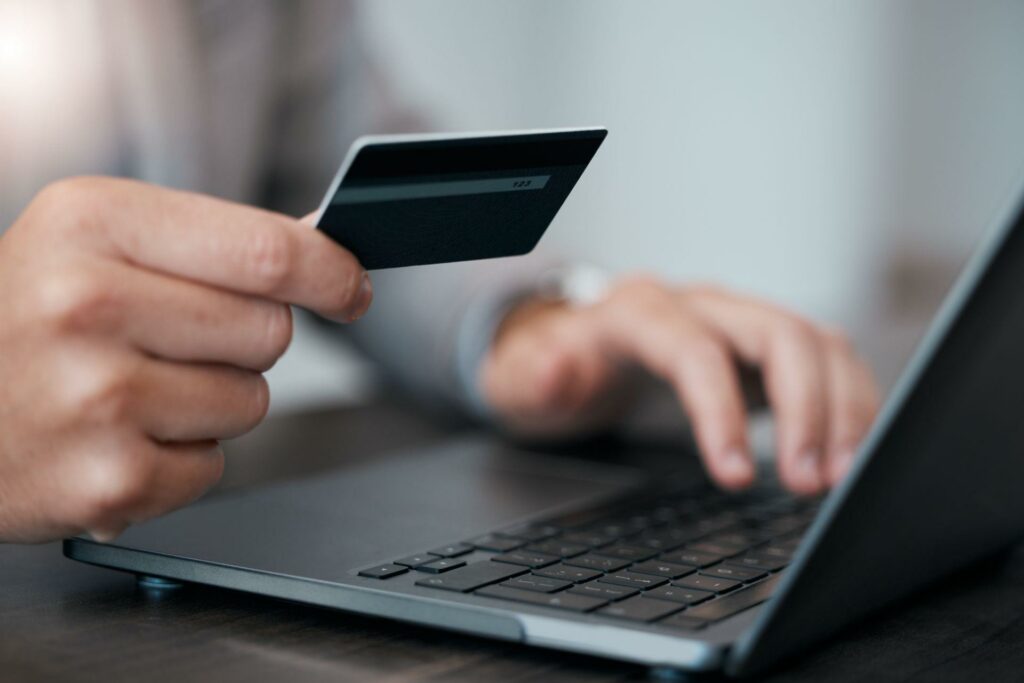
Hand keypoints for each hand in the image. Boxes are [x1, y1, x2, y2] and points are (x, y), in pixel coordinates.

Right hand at [0, 177, 371, 542]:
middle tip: (166, 341)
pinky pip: (214, 466)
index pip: (268, 252)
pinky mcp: (109, 481)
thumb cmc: (19, 317)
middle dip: (243, 342)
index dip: (330, 273)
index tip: (352, 288)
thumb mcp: (91, 238)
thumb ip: (210, 241)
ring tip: (126, 389)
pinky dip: (179, 458)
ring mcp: (96, 400)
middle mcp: (88, 305)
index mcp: (94, 223)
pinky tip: (113, 437)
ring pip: (253, 403)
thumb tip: (323, 253)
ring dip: (211, 402)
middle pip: (271, 332)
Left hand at [480, 276, 879, 493]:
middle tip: (810, 484)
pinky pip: (828, 360)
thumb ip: (535, 375)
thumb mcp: (524, 376)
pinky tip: (848, 451)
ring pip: (817, 342)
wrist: (581, 346)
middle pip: (778, 333)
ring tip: (842, 477)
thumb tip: (556, 368)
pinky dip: (850, 404)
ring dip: (843, 408)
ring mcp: (741, 320)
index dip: (721, 411)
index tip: (737, 478)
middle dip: (807, 409)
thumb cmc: (559, 366)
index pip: (695, 350)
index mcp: (639, 311)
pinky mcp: (769, 346)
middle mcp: (701, 304)